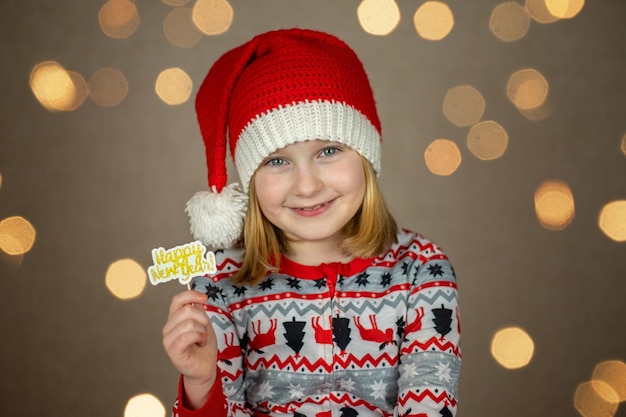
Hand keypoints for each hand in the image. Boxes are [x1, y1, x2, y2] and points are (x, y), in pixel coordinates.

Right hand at [162, 290, 216, 408]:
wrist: (205, 367)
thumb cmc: (203, 345)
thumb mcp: (204, 323)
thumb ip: (198, 311)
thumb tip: (197, 297)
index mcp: (174, 319)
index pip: (177, 300)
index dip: (191, 294)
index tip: (204, 298)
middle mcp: (168, 328)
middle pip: (186, 310)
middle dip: (202, 318)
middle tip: (205, 328)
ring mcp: (168, 340)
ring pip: (188, 323)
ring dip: (202, 330)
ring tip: (202, 338)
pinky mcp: (173, 351)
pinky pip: (187, 336)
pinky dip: (199, 337)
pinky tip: (202, 342)